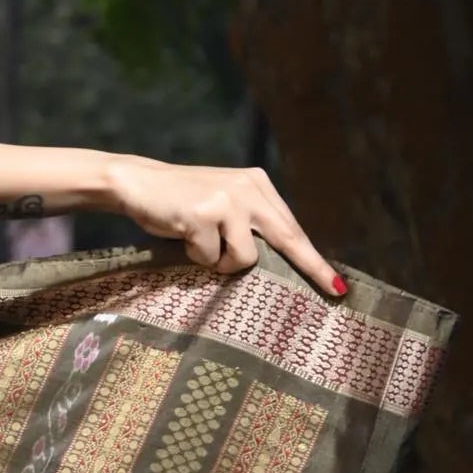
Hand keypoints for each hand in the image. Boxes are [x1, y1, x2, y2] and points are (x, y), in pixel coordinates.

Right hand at [102, 157, 342, 298]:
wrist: (136, 181)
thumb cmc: (179, 200)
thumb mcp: (222, 204)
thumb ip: (247, 222)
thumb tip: (276, 261)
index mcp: (257, 184)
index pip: (292, 228)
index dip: (313, 259)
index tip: (335, 284)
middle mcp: (248, 189)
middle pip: (288, 238)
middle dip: (311, 268)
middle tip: (333, 290)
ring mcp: (227, 201)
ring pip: (245, 258)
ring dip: (221, 262)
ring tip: (200, 243)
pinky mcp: (203, 215)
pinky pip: (211, 258)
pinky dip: (196, 256)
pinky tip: (183, 236)